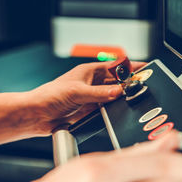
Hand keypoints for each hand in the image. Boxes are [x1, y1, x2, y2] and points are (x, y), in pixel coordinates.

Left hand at [28, 61, 145, 133]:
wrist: (37, 115)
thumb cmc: (50, 95)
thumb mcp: (77, 92)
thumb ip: (99, 93)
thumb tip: (119, 92)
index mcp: (89, 71)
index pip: (115, 66)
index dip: (130, 66)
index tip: (144, 68)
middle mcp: (92, 83)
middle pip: (117, 82)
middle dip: (128, 84)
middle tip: (141, 88)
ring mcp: (92, 97)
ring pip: (113, 96)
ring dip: (121, 99)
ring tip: (132, 100)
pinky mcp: (90, 110)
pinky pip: (107, 109)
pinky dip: (114, 110)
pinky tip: (119, 111)